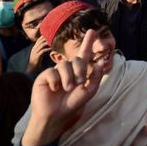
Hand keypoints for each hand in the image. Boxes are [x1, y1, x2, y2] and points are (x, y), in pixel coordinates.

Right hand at [22, 30, 103, 145]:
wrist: (56, 115)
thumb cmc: (72, 103)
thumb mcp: (88, 91)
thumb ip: (95, 77)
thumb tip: (101, 63)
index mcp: (79, 71)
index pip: (84, 54)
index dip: (88, 42)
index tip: (93, 30)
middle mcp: (68, 69)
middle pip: (76, 59)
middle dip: (80, 70)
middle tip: (79, 82)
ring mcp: (56, 72)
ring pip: (64, 65)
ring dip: (68, 78)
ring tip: (67, 88)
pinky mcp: (45, 76)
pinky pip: (52, 72)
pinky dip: (55, 81)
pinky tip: (54, 89)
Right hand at [27, 36, 50, 74]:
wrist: (32, 68)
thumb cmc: (37, 61)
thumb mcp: (39, 53)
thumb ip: (42, 49)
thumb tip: (48, 45)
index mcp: (35, 47)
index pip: (39, 40)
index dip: (44, 36)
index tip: (50, 34)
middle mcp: (34, 49)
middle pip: (40, 41)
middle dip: (46, 38)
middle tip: (53, 36)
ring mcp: (35, 52)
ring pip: (41, 45)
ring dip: (47, 43)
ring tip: (53, 41)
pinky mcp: (37, 56)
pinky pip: (42, 51)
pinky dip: (47, 49)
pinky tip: (51, 49)